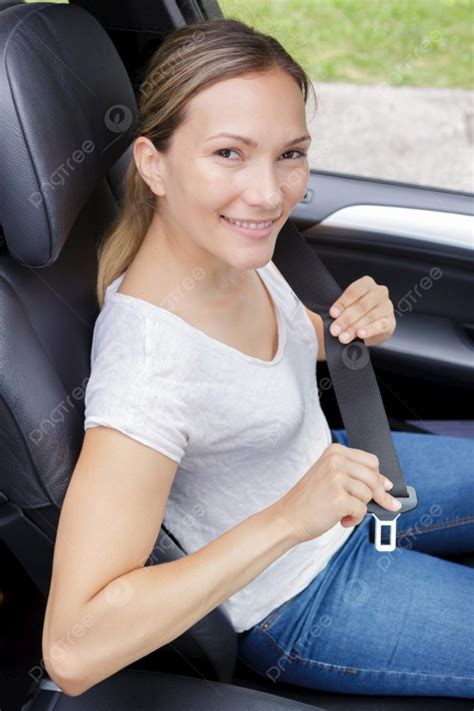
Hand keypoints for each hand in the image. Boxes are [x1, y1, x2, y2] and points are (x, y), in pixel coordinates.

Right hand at [273, 443, 400, 544]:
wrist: (287, 518)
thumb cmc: (308, 500)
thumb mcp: (329, 477)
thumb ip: (355, 476)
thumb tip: (387, 486)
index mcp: (335, 452)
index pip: (371, 461)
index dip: (379, 478)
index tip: (385, 489)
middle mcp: (336, 461)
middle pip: (374, 477)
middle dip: (377, 496)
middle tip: (367, 506)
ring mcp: (337, 478)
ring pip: (369, 494)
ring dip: (360, 508)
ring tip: (342, 511)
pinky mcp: (339, 498)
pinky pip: (362, 510)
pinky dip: (355, 519)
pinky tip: (341, 519)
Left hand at [328, 276, 395, 346]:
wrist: (370, 328)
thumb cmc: (356, 313)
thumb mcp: (347, 306)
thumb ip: (338, 308)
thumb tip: (323, 316)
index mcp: (367, 284)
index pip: (354, 291)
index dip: (342, 303)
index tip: (332, 314)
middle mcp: (379, 292)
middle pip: (362, 305)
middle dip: (346, 319)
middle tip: (335, 330)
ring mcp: (387, 307)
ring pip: (370, 316)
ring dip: (354, 328)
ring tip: (343, 337)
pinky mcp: (390, 322)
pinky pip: (380, 325)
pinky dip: (369, 330)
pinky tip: (360, 334)